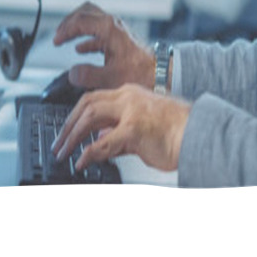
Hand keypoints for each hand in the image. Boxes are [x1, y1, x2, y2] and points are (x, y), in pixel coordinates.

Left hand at [52, 84, 190, 171]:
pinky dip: (88, 153)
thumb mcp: (141, 127)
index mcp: (130, 93)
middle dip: (68, 124)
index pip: (94, 98)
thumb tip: (98, 141)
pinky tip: (81, 162)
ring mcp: (130, 111)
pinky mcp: (133, 129)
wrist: (198, 134)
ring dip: (72, 136)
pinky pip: (103, 143)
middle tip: (58, 143)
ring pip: (90, 117)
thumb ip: (118, 132)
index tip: (65, 130)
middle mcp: (128, 97)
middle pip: (86, 104)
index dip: (76, 115)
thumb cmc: (176, 131)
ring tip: (64, 153)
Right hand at [53, 2, 154, 89]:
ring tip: (64, 39)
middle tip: (58, 34)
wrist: (161, 73)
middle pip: (85, 11)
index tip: (55, 41)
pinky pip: (98, 31)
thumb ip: (87, 75)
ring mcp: (117, 29)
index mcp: (108, 28)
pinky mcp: (120, 38)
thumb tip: (71, 72)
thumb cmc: (140, 74)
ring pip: (92, 18)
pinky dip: (86, 38)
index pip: (80, 20)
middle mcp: (113, 24)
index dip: (65, 30)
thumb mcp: (110, 78)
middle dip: (69, 21)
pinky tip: (79, 49)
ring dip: (77, 27)